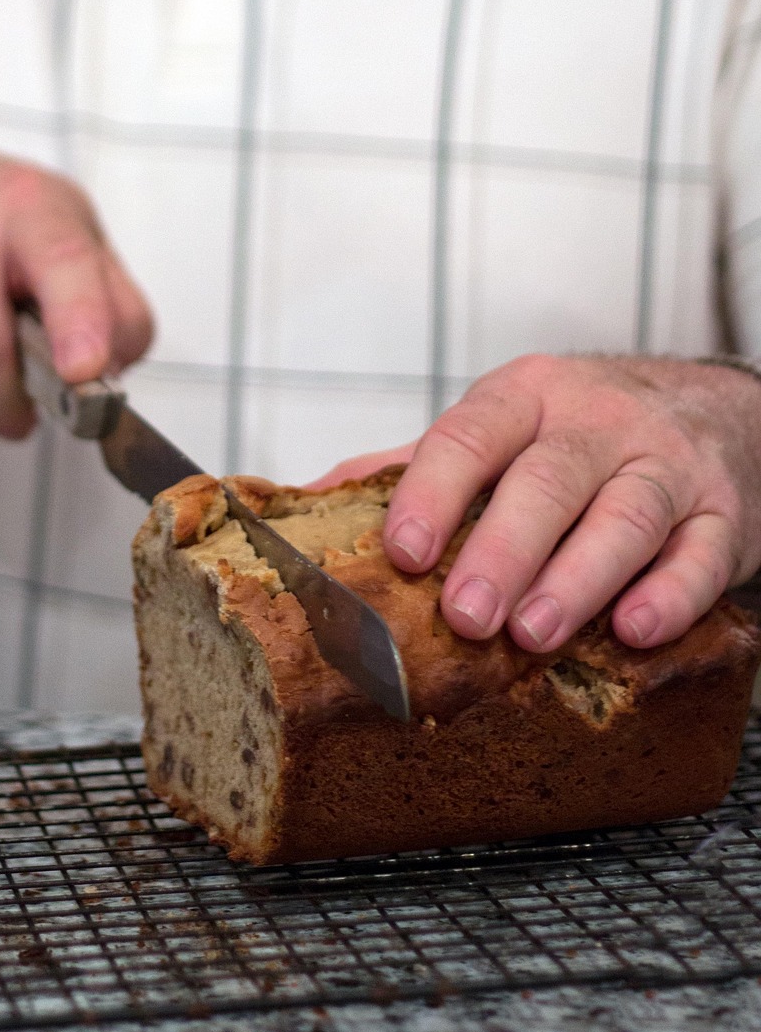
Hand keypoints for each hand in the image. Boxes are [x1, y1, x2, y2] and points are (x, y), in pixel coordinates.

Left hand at [313, 354, 760, 651]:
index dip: (432, 494)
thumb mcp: (499, 428)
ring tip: (533, 634)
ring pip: (625, 516)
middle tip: (465, 616)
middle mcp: (598, 422)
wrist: (719, 411)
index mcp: (525, 397)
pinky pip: (703, 554)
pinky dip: (672, 594)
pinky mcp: (725, 514)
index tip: (402, 551)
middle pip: (548, 480)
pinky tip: (635, 630)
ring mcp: (668, 465)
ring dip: (578, 578)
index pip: (470, 435)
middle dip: (502, 550)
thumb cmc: (581, 433)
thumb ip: (414, 464)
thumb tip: (312, 498)